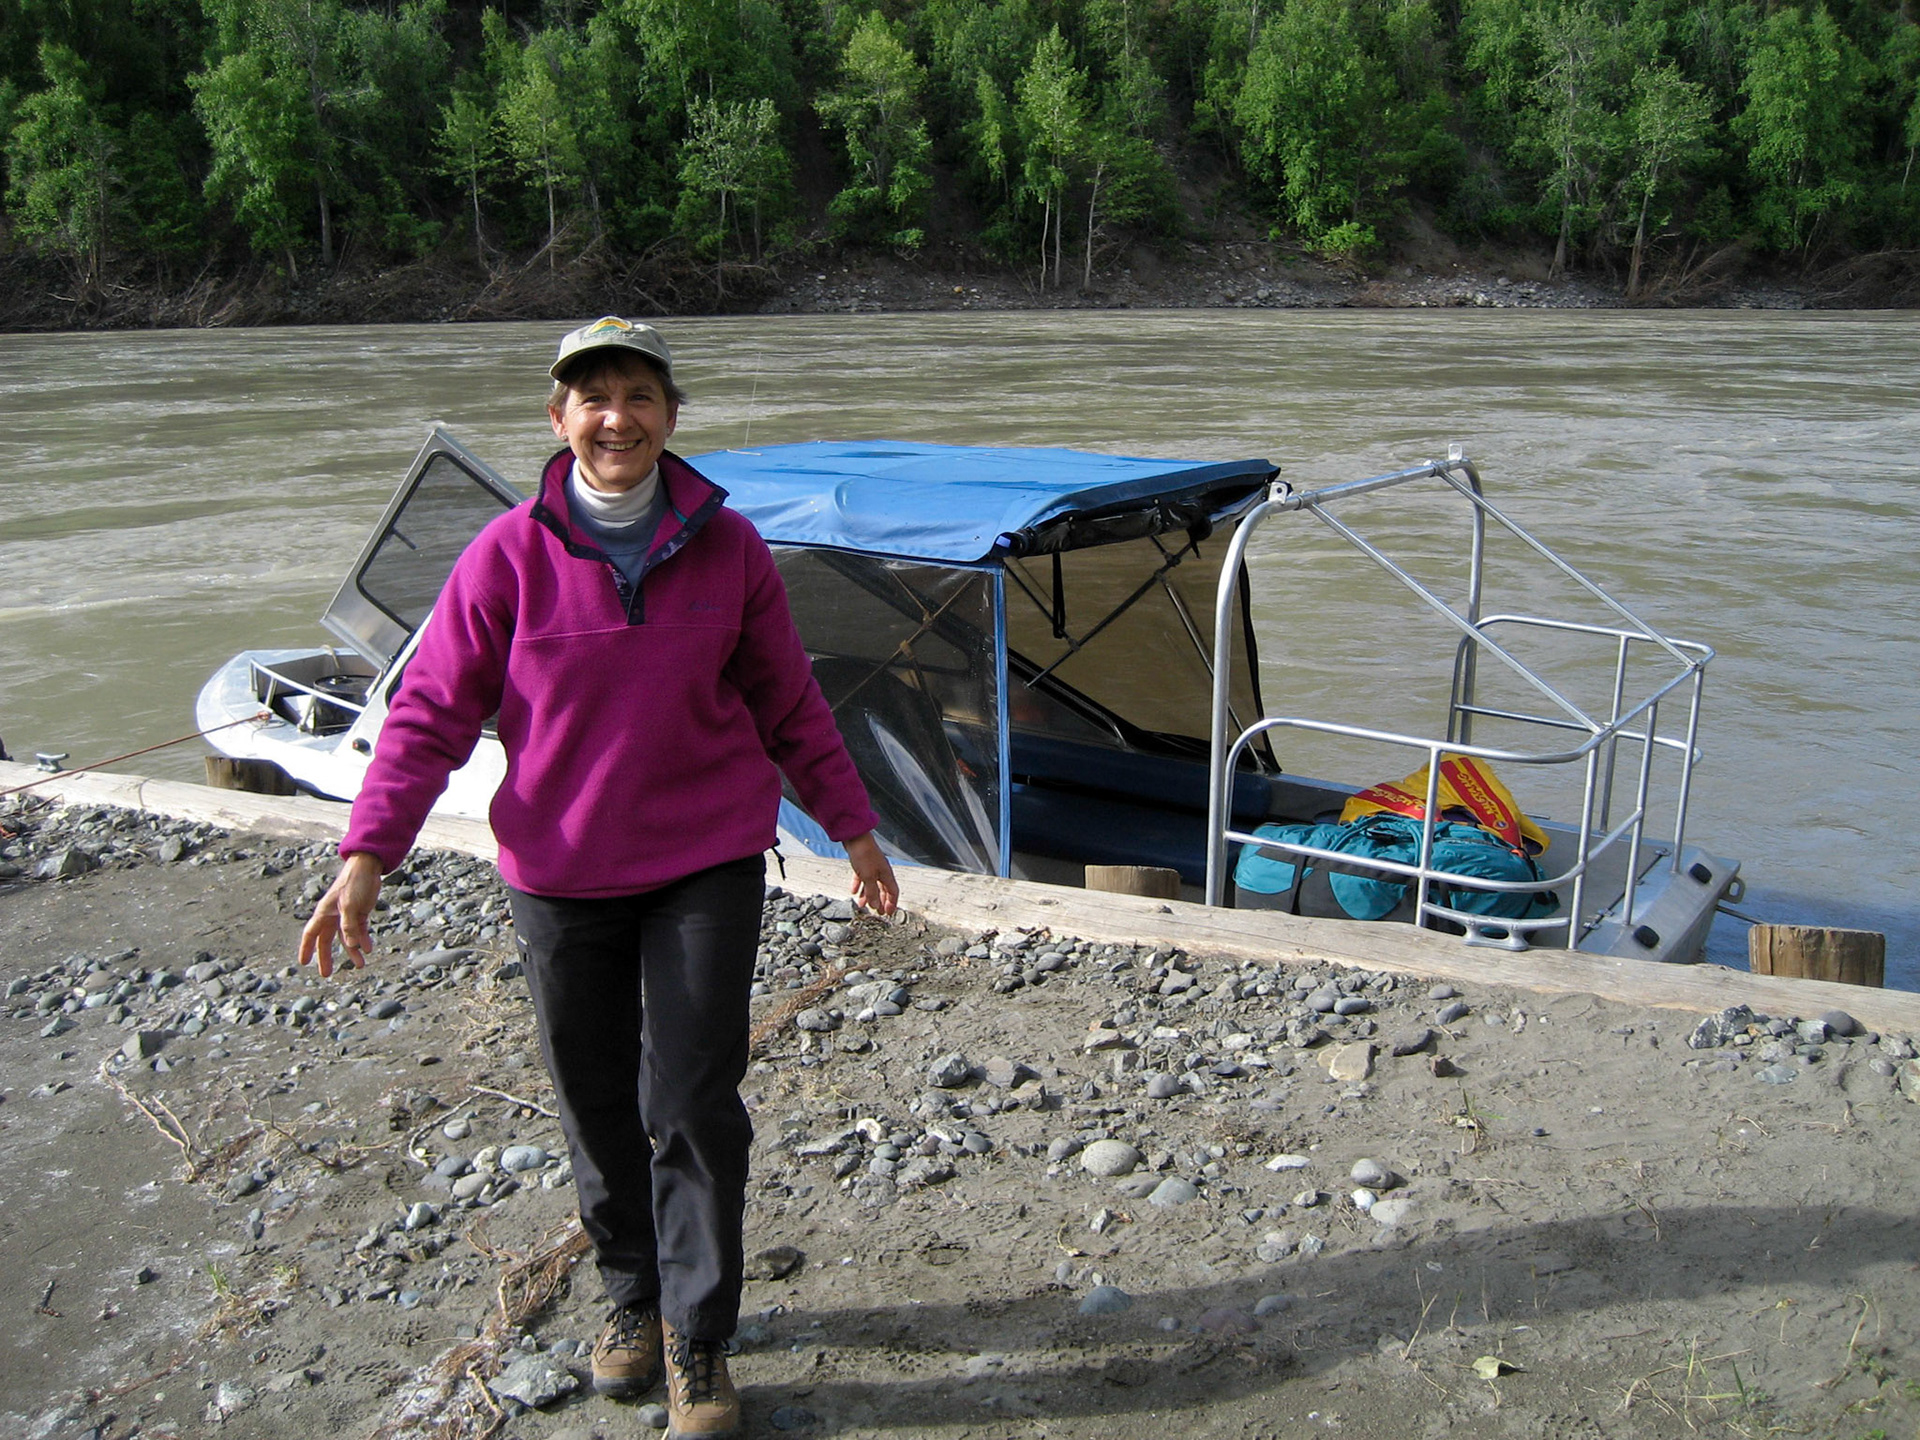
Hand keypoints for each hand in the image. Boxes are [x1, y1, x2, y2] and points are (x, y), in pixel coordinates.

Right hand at [299, 851, 382, 977]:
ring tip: (360, 965)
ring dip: (352, 952)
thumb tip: (351, 946)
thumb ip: (350, 926)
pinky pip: (359, 931)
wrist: (367, 867)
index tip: (303, 963)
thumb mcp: (351, 905)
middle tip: (326, 974)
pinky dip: (363, 940)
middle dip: (326, 957)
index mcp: (324, 913)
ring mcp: (346, 915)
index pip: (311, 934)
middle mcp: (333, 916)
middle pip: (327, 940)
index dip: (306, 948)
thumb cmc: (354, 882)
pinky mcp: (359, 913)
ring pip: (346, 938)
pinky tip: (368, 949)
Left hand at [844, 832, 898, 916]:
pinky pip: (862, 878)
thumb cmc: (864, 854)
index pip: (893, 892)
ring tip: (863, 905)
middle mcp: (881, 871)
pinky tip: (854, 891)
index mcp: (886, 874)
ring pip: (872, 885)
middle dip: (881, 901)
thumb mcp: (868, 877)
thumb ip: (872, 892)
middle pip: (883, 890)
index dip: (892, 903)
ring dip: (868, 895)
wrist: (855, 837)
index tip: (889, 913)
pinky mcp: (863, 864)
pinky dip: (860, 885)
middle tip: (878, 912)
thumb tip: (876, 905)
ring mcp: (872, 867)